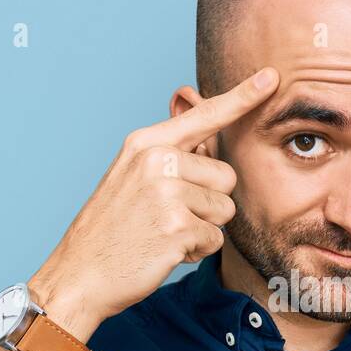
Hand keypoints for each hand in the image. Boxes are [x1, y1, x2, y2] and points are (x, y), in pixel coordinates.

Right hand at [27, 66, 279, 335]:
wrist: (79, 273)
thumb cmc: (111, 229)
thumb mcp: (132, 177)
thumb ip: (172, 157)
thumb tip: (211, 141)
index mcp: (146, 143)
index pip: (204, 115)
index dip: (242, 97)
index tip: (271, 77)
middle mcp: (157, 160)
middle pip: (226, 176)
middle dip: (208, 202)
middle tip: (167, 216)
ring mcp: (167, 192)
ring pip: (225, 209)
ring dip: (203, 228)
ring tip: (164, 233)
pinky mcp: (177, 226)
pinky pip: (215, 238)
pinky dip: (196, 250)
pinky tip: (164, 251)